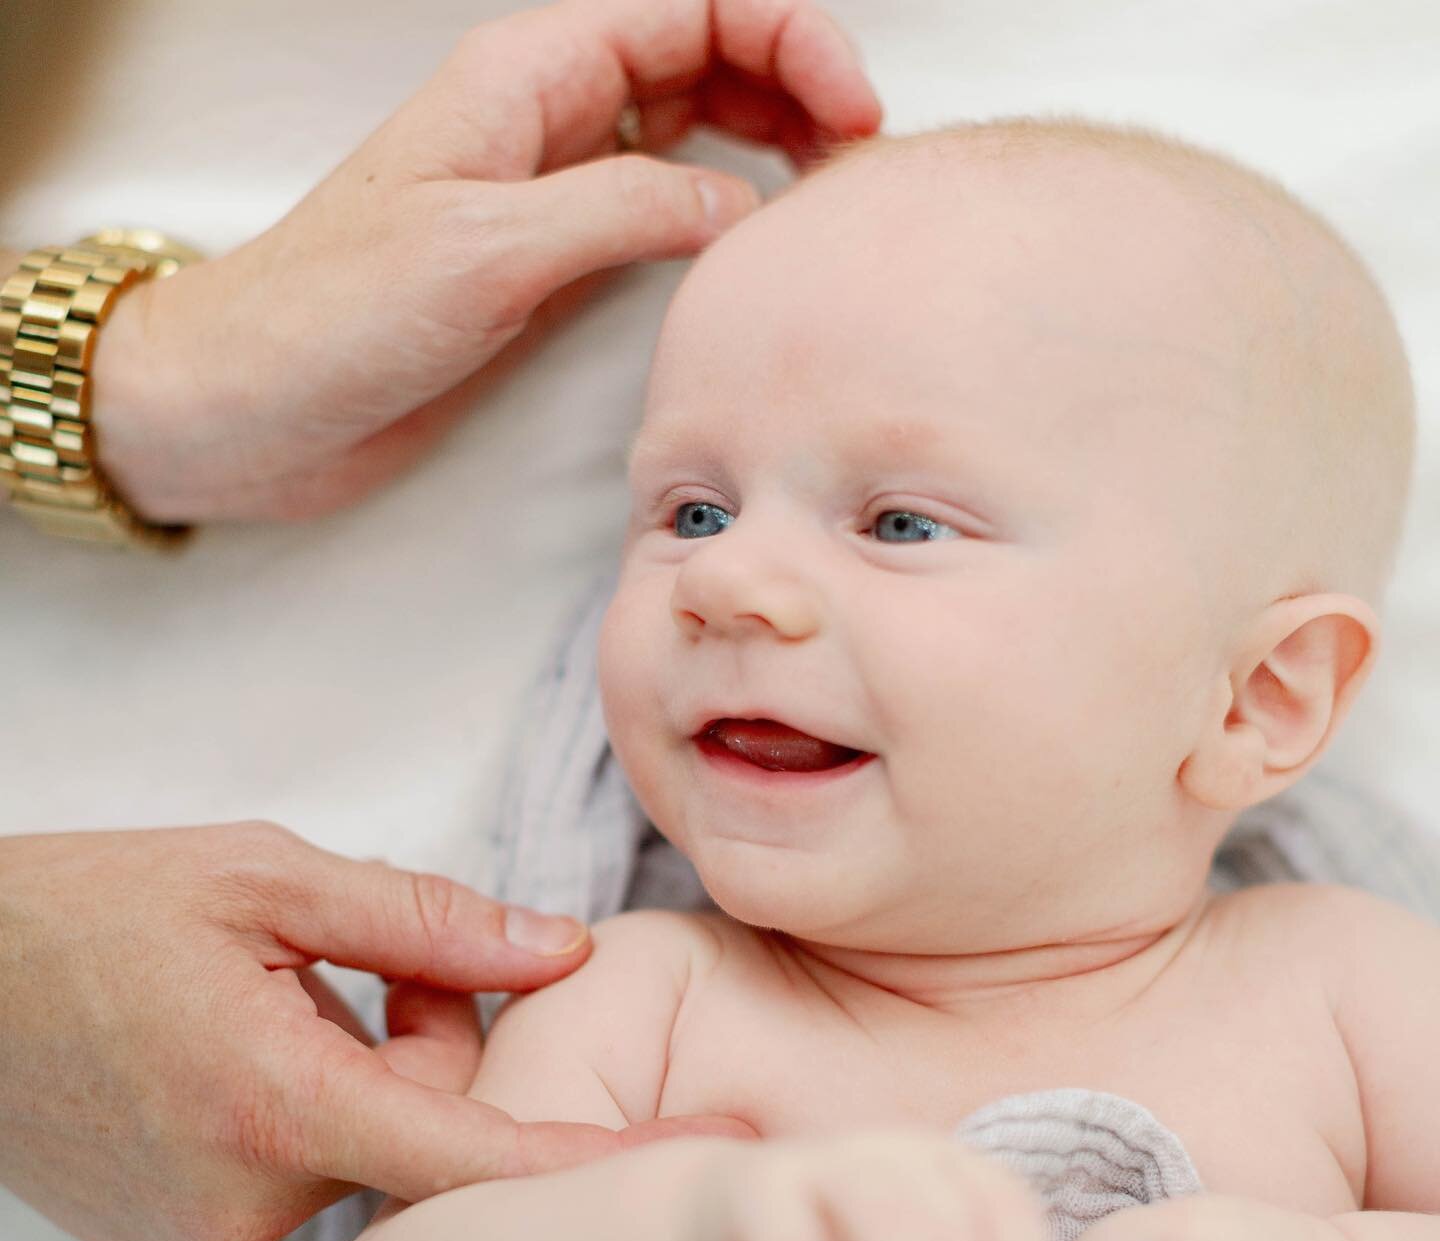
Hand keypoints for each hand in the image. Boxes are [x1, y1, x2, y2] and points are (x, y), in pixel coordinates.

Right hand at [0, 823, 750, 1240]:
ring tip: (280, 1005)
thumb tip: (562, 952)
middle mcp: (247, 1208)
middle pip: (426, 1145)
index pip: (479, 1159)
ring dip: (368, 1090)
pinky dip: (313, 1132)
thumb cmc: (88, 913)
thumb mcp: (263, 879)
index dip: (600, 1160)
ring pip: (366, 1169)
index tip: (705, 1157)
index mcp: (275, 1104)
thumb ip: (425, 922)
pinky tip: (244, 1065)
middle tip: (380, 971)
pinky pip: (305, 1197)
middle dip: (437, 1057)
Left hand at [90, 0, 881, 524]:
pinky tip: (759, 250)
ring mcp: (556, 189)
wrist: (254, 405)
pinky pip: (662, 212)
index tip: (851, 112)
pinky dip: (723, 218)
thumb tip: (738, 201)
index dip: (790, 38)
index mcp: (531, 72)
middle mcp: (551, 116)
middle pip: (709, 56)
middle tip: (862, 162)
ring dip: (771, 146)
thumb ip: (623, 210)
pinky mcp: (552, 264)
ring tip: (833, 199)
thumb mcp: (488, 252)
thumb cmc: (333, 314)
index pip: (694, 7)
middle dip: (798, 86)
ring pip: (694, 129)